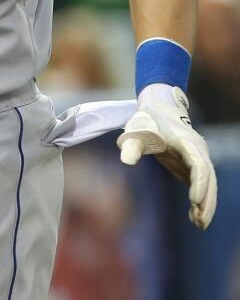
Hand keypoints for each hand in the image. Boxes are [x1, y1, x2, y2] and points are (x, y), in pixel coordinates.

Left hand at [117, 84, 216, 228]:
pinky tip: (195, 218)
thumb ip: (131, 146)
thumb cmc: (147, 121)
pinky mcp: (194, 167)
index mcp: (187, 142)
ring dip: (207, 204)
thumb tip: (126, 161)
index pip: (199, 164)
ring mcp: (198, 159)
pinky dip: (201, 201)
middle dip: (207, 200)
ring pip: (209, 184)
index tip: (194, 200)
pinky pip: (202, 185)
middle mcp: (198, 152)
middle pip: (209, 178)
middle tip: (200, 221)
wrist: (159, 111)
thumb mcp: (136, 130)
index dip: (199, 183)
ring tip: (199, 224)